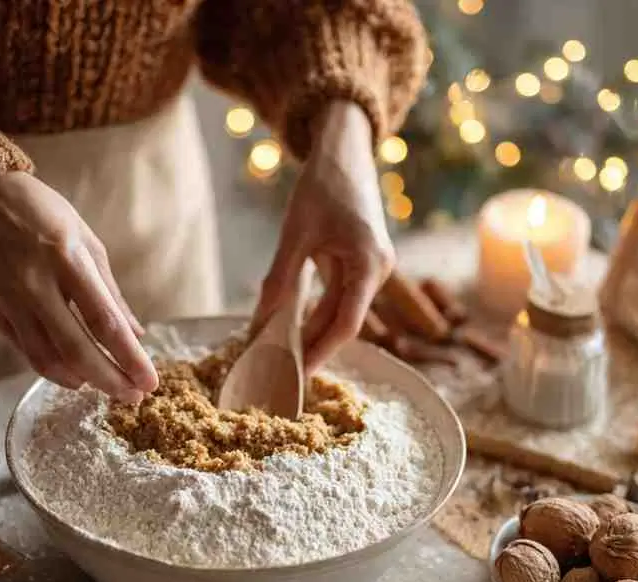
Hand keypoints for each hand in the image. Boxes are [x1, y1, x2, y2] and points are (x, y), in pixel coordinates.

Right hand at [0, 172, 157, 402]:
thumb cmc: (42, 215)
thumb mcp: (86, 242)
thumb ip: (111, 293)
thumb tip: (137, 336)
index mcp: (66, 258)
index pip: (104, 322)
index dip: (129, 359)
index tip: (149, 383)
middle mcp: (33, 282)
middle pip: (76, 349)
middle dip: (109, 380)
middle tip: (132, 397)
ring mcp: (6, 297)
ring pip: (46, 358)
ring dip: (79, 380)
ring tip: (102, 386)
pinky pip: (23, 348)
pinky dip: (51, 367)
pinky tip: (72, 373)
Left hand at [253, 102, 393, 370]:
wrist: (345, 150)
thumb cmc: (323, 184)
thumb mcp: (296, 233)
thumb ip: (280, 279)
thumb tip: (259, 323)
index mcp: (369, 263)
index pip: (347, 322)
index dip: (321, 351)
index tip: (297, 374)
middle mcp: (378, 271)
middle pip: (344, 322)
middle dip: (312, 348)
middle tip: (281, 374)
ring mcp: (373, 268)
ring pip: (341, 312)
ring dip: (313, 333)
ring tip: (282, 358)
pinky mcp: (363, 264)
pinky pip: (340, 298)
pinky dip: (316, 314)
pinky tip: (293, 330)